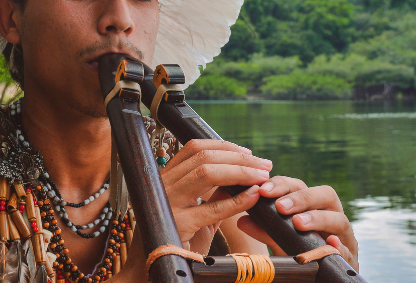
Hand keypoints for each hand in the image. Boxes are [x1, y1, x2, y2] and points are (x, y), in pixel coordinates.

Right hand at [159, 139, 272, 253]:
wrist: (153, 270)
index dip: (223, 146)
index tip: (247, 152)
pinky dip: (237, 200)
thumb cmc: (175, 242)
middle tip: (263, 164)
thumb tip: (240, 180)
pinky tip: (253, 196)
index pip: (194, 148)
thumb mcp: (197, 213)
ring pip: (207, 173)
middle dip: (239, 157)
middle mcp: (163, 185)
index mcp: (165, 178)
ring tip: (261, 176)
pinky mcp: (178, 224)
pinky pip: (213, 207)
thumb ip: (214, 195)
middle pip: (204, 157)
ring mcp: (168, 203)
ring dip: (241, 171)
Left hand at [237, 176, 358, 271]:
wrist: (318, 277)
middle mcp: (332, 216)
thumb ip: (265, 231)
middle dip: (303, 198)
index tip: (263, 190)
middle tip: (281, 207)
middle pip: (326, 195)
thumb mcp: (279, 242)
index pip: (300, 186)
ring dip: (318, 219)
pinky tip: (330, 243)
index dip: (283, 185)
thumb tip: (242, 220)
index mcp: (313, 206)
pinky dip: (339, 246)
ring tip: (299, 223)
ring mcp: (344, 237)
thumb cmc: (300, 254)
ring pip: (340, 219)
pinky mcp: (351, 258)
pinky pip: (348, 250)